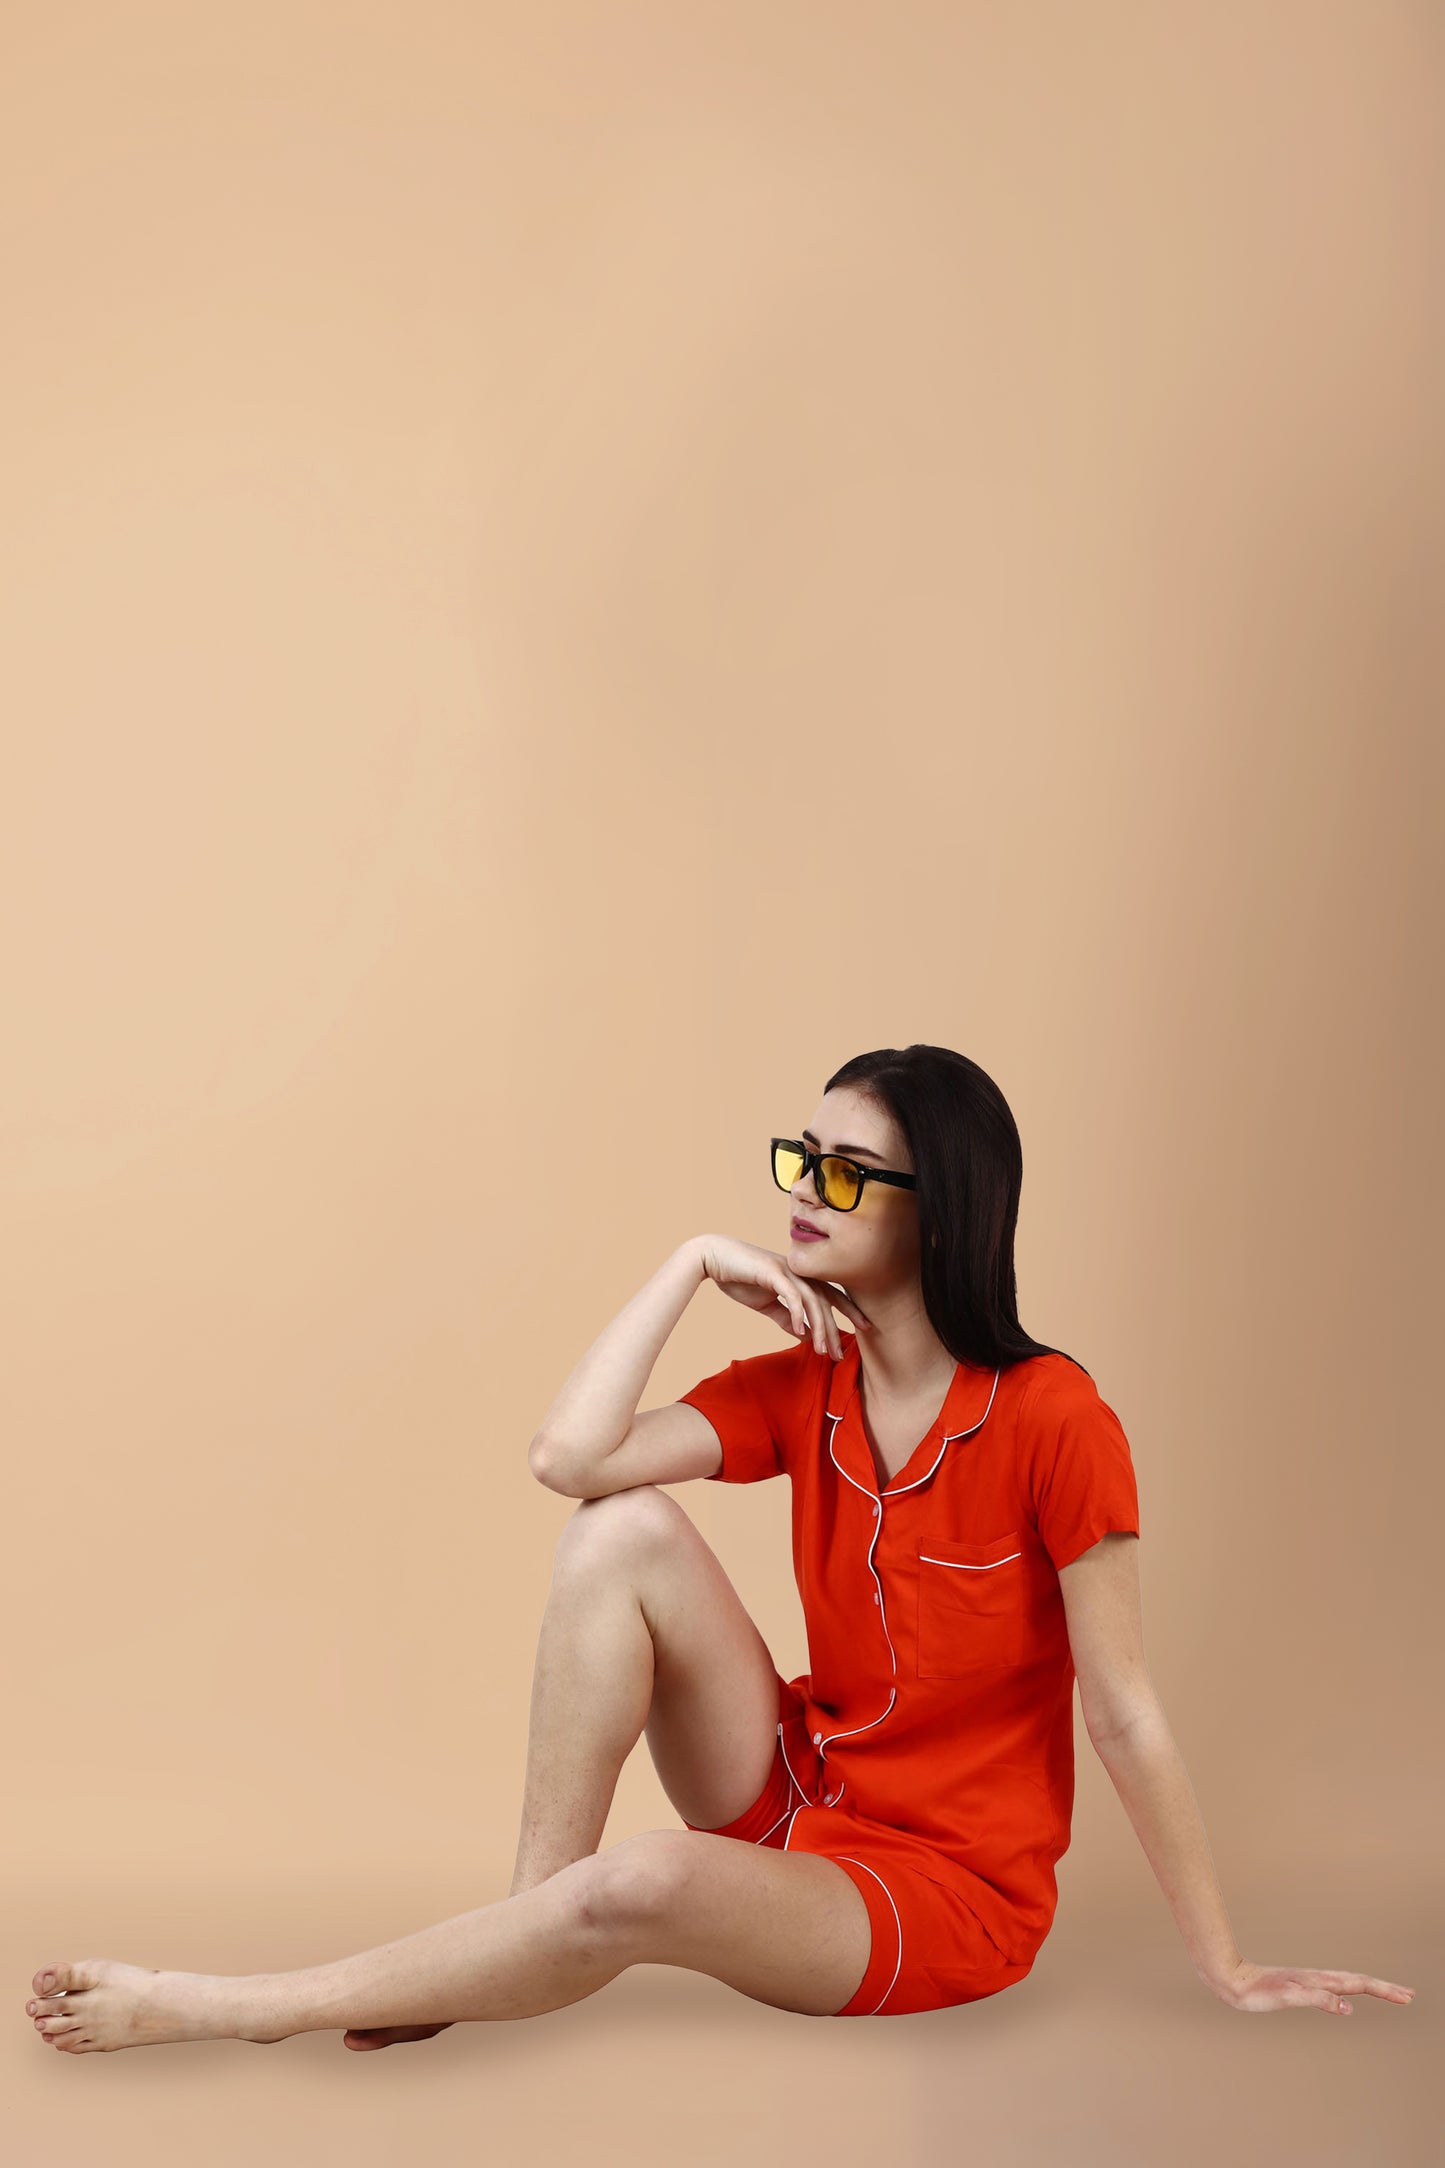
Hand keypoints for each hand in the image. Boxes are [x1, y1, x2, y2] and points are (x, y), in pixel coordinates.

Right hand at [696, 1233, 871, 1359]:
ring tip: (822, 1350)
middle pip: (827, 1300)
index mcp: (800, 1278)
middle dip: (837, 1328)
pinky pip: (791, 1295)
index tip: (865, 1328)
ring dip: (819, 1327)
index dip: (849, 1310)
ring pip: (813, 1300)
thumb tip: (804, 1335)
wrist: (714, 1258)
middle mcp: (799, 1272)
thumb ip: (785, 1318)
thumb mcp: (766, 1304)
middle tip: (841, 1354)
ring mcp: (788, 1270)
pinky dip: (798, 1313)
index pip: (831, 1295)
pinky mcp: (773, 1272)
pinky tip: (800, 1331)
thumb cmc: (740, 1278)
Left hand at [1209, 1957, 1415, 2015]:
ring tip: (1388, 1992)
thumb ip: (1316, 1999)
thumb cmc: (1257, 1990)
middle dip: (1384, 1988)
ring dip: (1370, 1987)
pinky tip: (1349, 1998)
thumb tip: (1348, 2006)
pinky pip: (1333, 1988)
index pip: (1358, 1983)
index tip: (1406, 1996)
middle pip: (1358, 1981)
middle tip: (1409, 1995)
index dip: (1383, 1990)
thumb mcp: (1287, 1996)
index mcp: (1318, 1980)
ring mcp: (1310, 1981)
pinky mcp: (1300, 1986)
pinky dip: (1350, 1991)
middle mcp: (1317, 1978)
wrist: (1231, 1979)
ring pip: (1347, 1982)